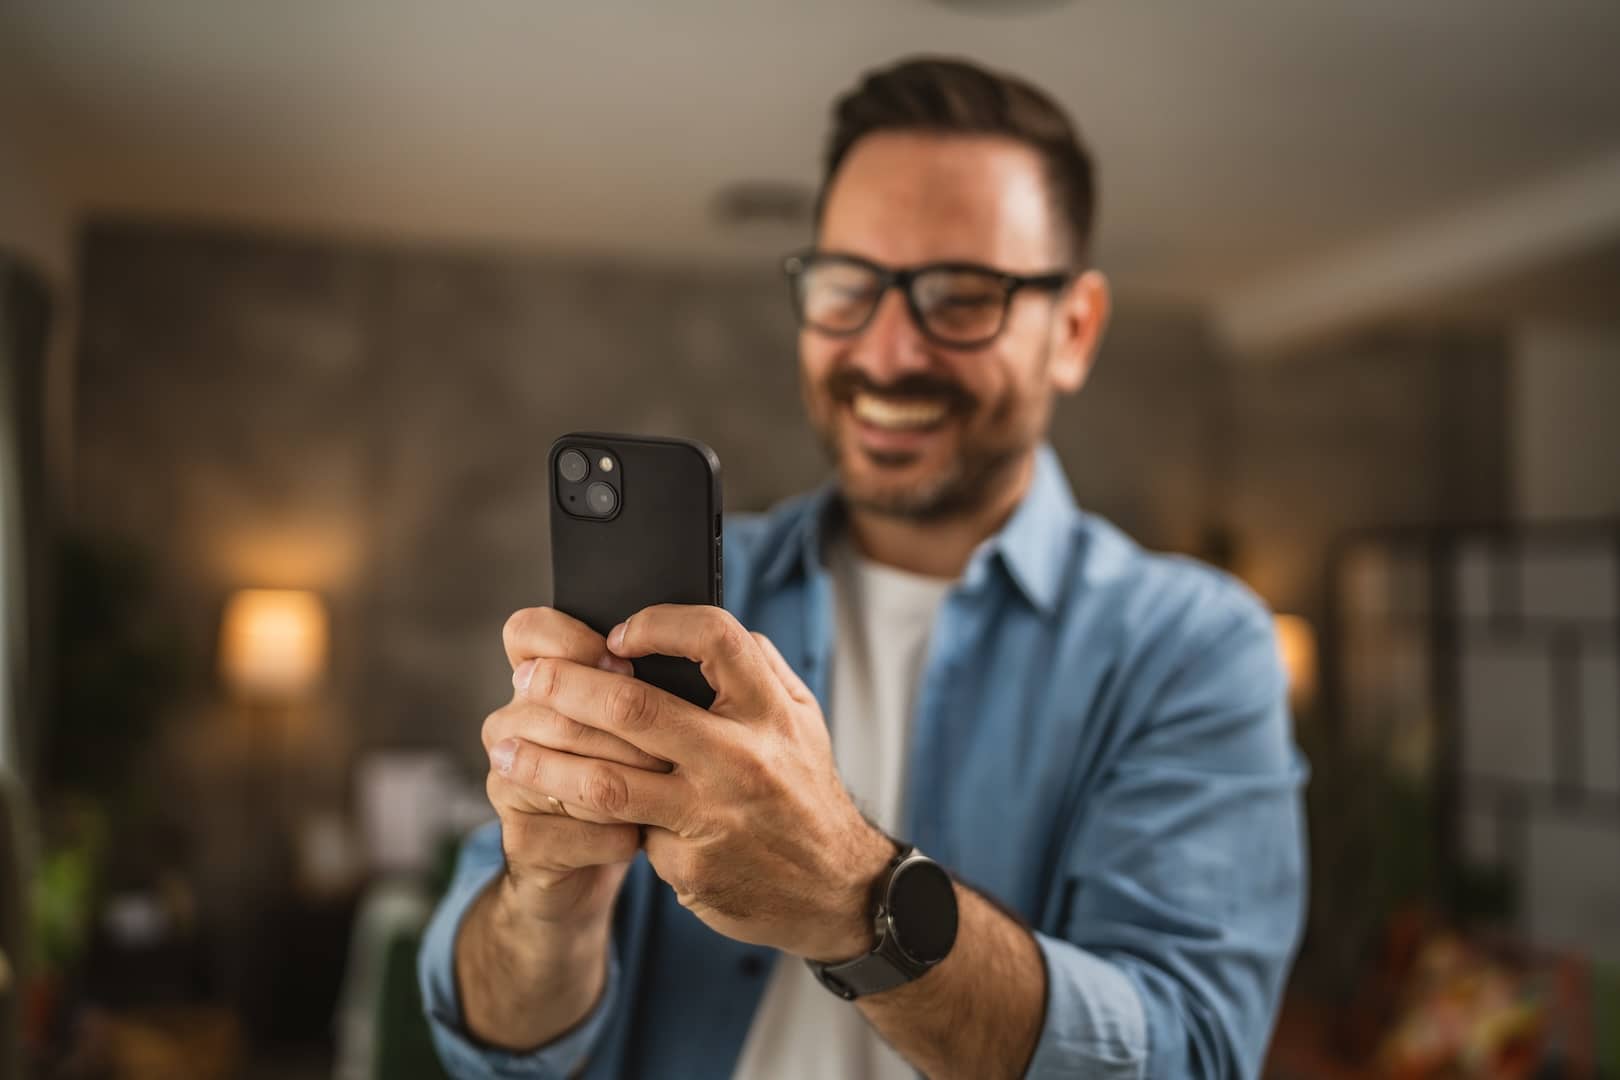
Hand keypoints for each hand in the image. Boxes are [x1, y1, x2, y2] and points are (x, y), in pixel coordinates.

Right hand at [481, 606, 672, 927]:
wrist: (597, 856)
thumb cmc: (632, 769)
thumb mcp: (638, 717)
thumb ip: (646, 681)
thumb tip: (689, 660)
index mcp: (537, 678)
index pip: (526, 632)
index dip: (570, 641)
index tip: (623, 661)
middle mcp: (511, 724)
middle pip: (558, 706)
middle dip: (625, 726)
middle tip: (674, 740)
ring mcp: (507, 782)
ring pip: (568, 769)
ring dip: (629, 781)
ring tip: (670, 787)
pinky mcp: (521, 842)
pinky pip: (575, 831)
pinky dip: (618, 835)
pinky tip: (641, 837)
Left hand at [494, 604, 895, 961]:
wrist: (836, 889)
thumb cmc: (805, 791)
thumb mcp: (802, 720)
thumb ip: (757, 670)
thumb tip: (694, 631)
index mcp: (769, 711)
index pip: (713, 639)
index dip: (657, 625)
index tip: (616, 636)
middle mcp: (741, 759)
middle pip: (633, 709)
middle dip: (565, 687)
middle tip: (525, 680)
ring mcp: (711, 816)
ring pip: (606, 783)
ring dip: (543, 762)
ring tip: (504, 749)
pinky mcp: (689, 865)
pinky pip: (626, 831)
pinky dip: (588, 817)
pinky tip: (555, 807)